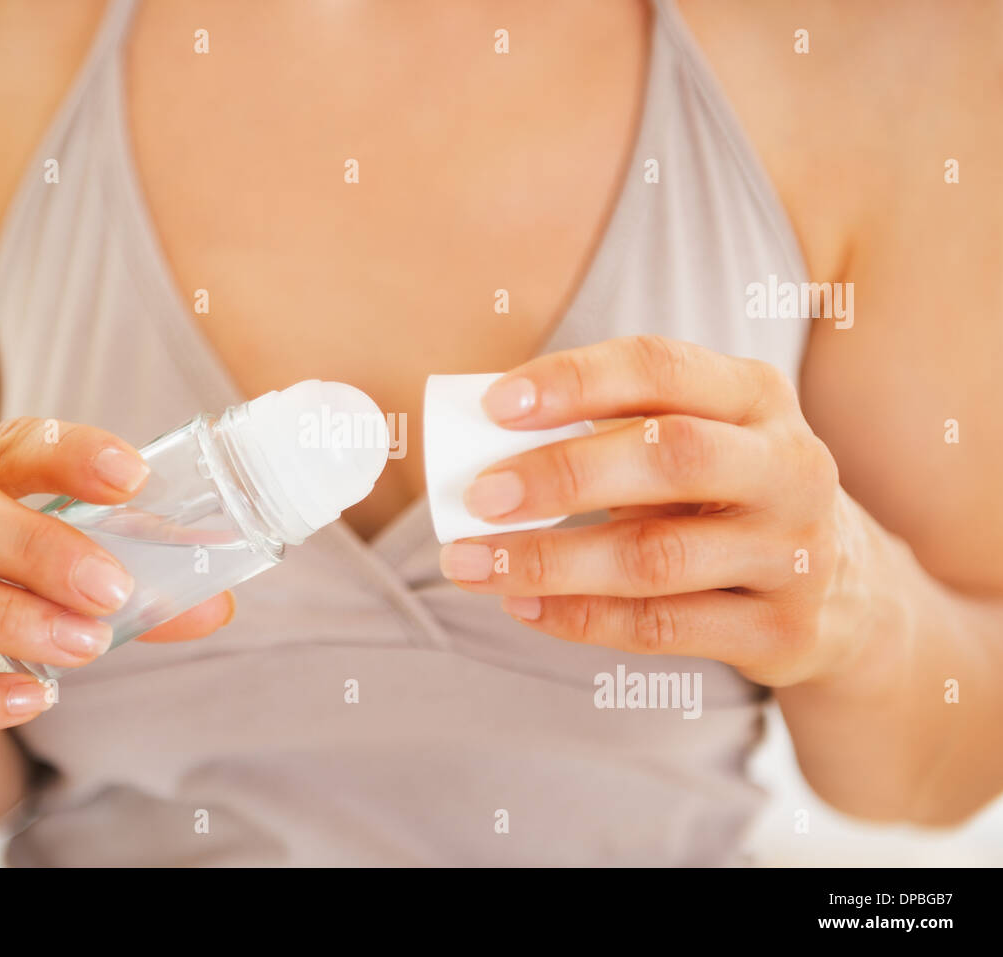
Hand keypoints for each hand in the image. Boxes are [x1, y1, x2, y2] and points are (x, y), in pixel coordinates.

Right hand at [0, 417, 232, 769]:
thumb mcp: (45, 572)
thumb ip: (125, 576)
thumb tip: (217, 601)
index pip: (1, 444)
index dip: (66, 453)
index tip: (133, 474)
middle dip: (40, 547)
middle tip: (114, 588)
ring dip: (10, 618)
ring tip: (87, 645)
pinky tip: (31, 698)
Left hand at [439, 335, 868, 687]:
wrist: (844, 589)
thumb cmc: (725, 493)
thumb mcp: (694, 436)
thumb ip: (610, 429)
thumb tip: (484, 443)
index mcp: (756, 395)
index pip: (660, 367)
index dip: (574, 380)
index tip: (495, 404)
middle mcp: (788, 466)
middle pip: (669, 458)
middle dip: (561, 475)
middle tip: (479, 495)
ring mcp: (792, 553)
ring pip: (656, 557)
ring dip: (549, 561)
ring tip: (469, 564)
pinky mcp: (779, 631)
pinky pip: (661, 626)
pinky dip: (579, 617)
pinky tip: (521, 605)